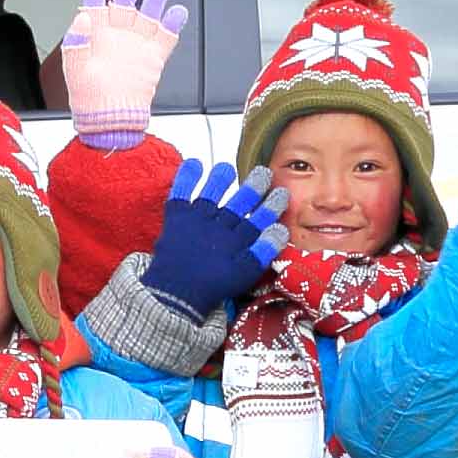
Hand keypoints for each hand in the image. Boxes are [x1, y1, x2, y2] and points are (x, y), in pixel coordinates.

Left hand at [58, 0, 189, 149]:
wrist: (110, 122)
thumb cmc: (89, 98)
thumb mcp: (74, 70)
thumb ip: (76, 42)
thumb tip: (82, 18)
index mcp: (95, 33)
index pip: (94, 2)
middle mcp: (117, 34)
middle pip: (124, 1)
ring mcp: (137, 44)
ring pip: (148, 13)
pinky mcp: (154, 57)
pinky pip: (166, 36)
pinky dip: (173, 23)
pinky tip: (177, 11)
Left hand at [135, 161, 287, 318]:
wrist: (176, 294)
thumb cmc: (211, 288)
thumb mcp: (244, 275)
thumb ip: (263, 253)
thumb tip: (281, 231)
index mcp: (236, 242)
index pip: (257, 220)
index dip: (270, 207)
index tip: (282, 194)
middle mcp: (219, 227)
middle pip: (238, 204)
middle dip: (252, 188)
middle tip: (264, 172)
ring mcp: (197, 221)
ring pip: (213, 195)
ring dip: (221, 180)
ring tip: (227, 167)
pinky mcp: (178, 218)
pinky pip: (181, 193)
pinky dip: (186, 178)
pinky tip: (194, 162)